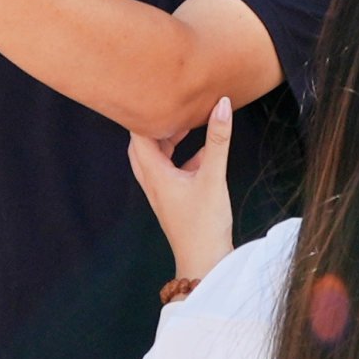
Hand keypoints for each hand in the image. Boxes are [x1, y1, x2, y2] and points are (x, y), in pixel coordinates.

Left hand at [127, 94, 238, 284]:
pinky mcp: (174, 200)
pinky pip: (173, 170)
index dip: (145, 113)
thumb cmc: (204, 224)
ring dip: (170, 140)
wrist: (204, 263)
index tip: (159, 96)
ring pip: (158, 157)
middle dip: (156, 125)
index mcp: (154, 173)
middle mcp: (152, 181)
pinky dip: (184, 157)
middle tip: (171, 108)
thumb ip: (218, 140)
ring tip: (188, 124)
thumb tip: (220, 105)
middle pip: (143, 144)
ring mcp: (162, 192)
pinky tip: (207, 153)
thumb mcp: (212, 177)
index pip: (138, 134)